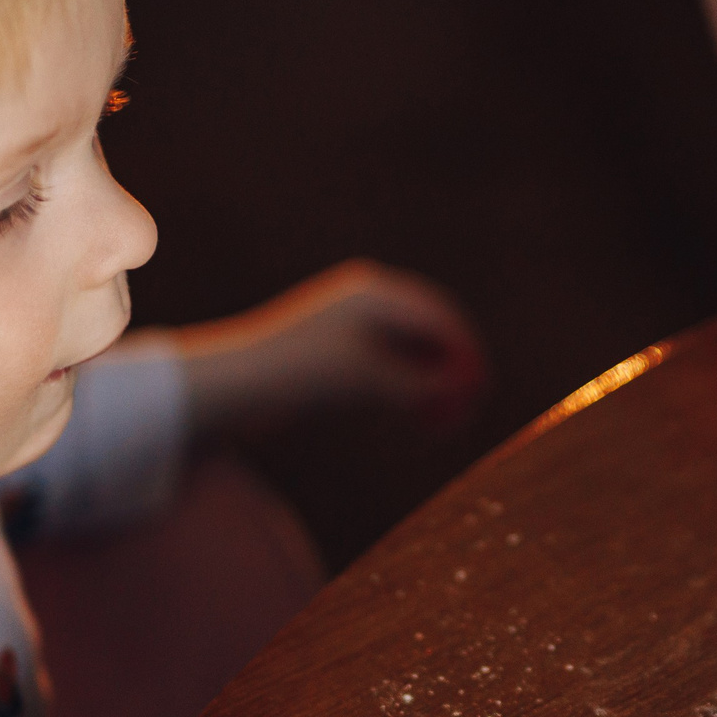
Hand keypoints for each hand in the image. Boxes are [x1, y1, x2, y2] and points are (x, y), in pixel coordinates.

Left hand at [168, 260, 488, 442]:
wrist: (234, 387)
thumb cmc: (301, 377)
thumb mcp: (370, 382)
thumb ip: (421, 383)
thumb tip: (462, 387)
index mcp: (375, 292)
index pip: (440, 317)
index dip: (468, 354)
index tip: (482, 391)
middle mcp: (366, 301)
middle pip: (430, 332)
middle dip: (453, 370)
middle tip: (470, 408)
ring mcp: (351, 324)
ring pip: (410, 353)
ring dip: (430, 385)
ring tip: (438, 424)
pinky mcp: (338, 351)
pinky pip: (388, 366)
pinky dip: (406, 391)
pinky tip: (411, 419)